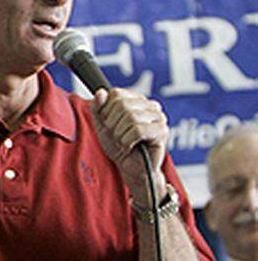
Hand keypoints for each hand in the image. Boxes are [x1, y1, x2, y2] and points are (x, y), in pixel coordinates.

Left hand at [89, 88, 168, 202]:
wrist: (130, 168)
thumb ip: (98, 108)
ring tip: (124, 142)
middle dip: (112, 124)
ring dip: (120, 134)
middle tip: (117, 136)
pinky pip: (139, 130)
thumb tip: (100, 92)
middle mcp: (150, 105)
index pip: (116, 93)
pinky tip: (130, 146)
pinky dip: (128, 141)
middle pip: (122, 104)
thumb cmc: (118, 146)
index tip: (108, 124)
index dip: (106, 111)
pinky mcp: (162, 131)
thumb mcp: (102, 126)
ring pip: (131, 117)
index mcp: (136, 100)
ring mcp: (159, 117)